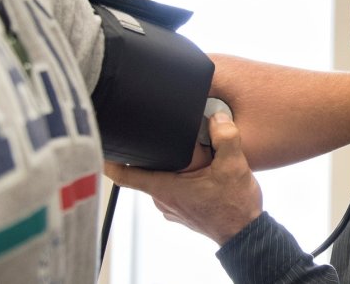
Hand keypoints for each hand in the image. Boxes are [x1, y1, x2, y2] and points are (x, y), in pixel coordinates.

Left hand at [105, 112, 262, 244]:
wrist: (245, 232)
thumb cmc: (234, 207)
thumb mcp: (234, 165)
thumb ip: (225, 137)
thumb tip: (217, 117)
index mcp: (165, 188)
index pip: (124, 175)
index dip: (109, 160)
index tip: (103, 145)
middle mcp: (162, 199)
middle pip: (145, 171)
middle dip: (154, 153)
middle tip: (167, 137)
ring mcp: (171, 207)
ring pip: (161, 179)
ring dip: (171, 166)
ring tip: (191, 155)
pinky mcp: (181, 210)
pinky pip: (173, 189)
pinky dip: (181, 178)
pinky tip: (199, 171)